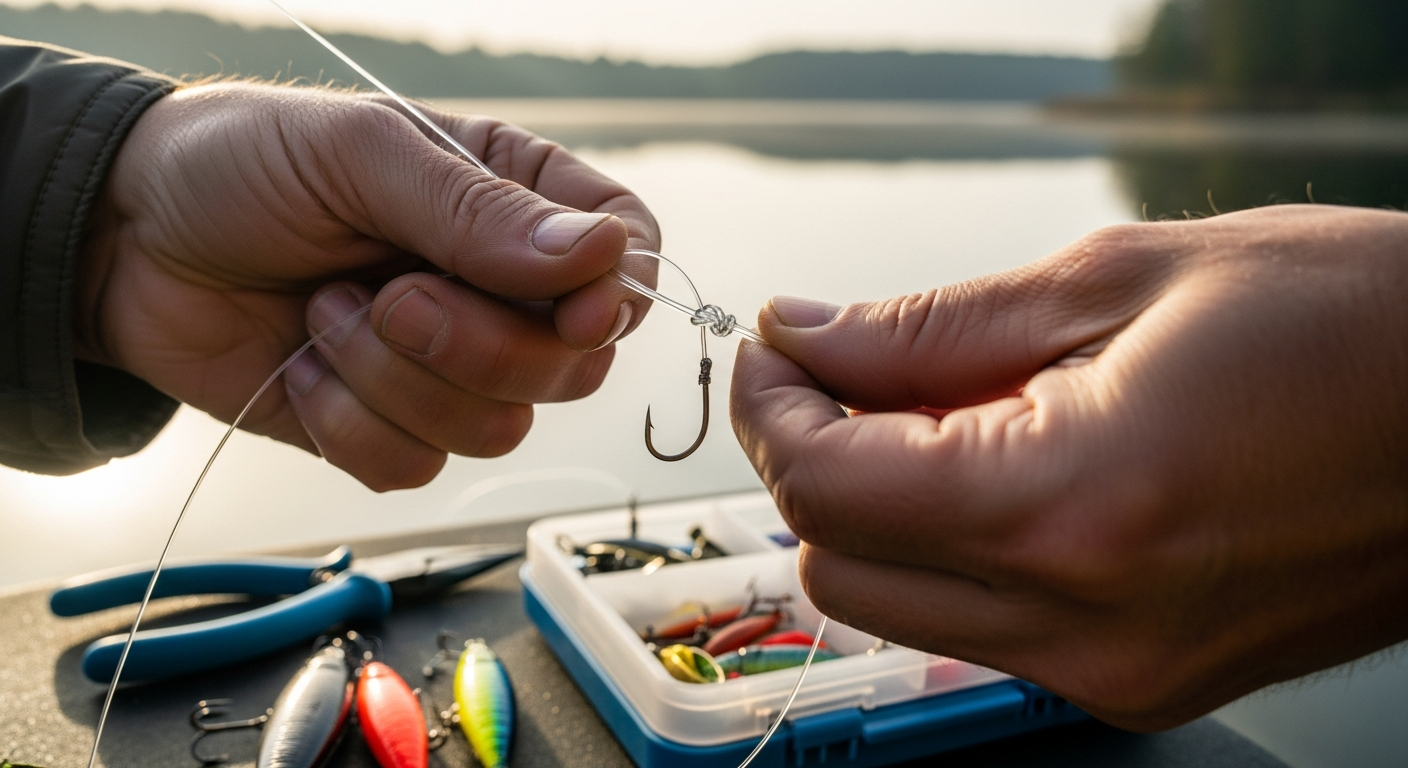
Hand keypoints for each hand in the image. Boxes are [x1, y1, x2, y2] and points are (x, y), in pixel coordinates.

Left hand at [77, 83, 657, 489]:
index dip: (618, 297)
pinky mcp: (389, 426)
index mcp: (513, 200)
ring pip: (498, 428)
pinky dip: (349, 422)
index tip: (575, 312)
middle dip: (476, 345)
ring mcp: (447, 364)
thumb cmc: (241, 165)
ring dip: (396, 379)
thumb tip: (601, 260)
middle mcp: (496, 289)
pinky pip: (416, 466)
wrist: (122, 242)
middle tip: (389, 293)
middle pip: (573, 364)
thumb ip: (479, 210)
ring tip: (326, 311)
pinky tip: (304, 363)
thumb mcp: (359, 155)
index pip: (627, 257)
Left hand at [731, 205, 1407, 729]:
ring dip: (878, 509)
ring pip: (900, 608)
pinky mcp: (1146, 681)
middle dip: (811, 462)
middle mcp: (1090, 624)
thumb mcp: (1122, 280)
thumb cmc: (1351, 324)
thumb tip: (809, 339)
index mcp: (1077, 509)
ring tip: (937, 411)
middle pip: (840, 566)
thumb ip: (930, 328)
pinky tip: (1003, 466)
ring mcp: (1120, 672)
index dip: (772, 411)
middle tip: (840, 374)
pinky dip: (955, 550)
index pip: (828, 490)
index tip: (778, 350)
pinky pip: (984, 629)